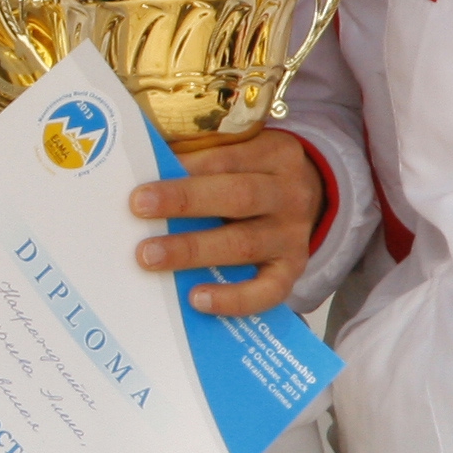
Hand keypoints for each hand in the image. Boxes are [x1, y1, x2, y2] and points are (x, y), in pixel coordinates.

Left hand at [129, 127, 321, 315]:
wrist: (313, 199)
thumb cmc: (253, 175)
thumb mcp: (240, 153)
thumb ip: (201, 157)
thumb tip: (142, 169)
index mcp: (274, 154)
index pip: (226, 159)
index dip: (185, 168)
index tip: (145, 179)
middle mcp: (288, 194)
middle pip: (237, 196)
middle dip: (185, 201)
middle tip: (138, 208)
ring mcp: (293, 235)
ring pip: (243, 244)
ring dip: (193, 251)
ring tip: (150, 258)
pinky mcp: (292, 270)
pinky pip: (266, 290)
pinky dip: (232, 299)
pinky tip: (197, 299)